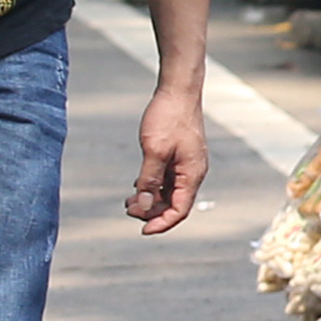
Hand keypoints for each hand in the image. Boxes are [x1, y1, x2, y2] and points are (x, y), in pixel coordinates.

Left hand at [129, 79, 207, 233]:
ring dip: (149, 199)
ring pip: (169, 192)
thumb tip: (142, 206)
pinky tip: (136, 185)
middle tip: (128, 209)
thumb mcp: (154, 151)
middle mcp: (192, 172)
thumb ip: (148, 180)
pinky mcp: (178, 156)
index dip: (161, 223)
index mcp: (191, 173)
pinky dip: (152, 186)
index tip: (142, 230)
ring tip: (128, 201)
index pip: (180, 210)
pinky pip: (167, 180)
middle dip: (151, 211)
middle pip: (174, 204)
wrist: (178, 90)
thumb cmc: (169, 117)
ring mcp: (186, 164)